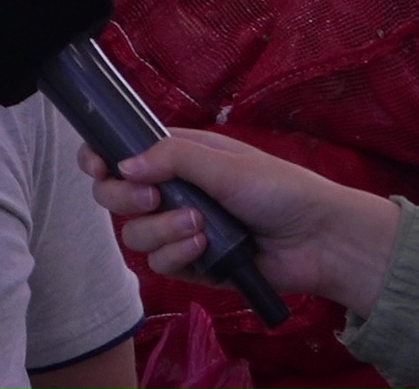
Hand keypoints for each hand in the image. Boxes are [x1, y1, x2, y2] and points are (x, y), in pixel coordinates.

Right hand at [79, 128, 401, 317]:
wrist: (320, 241)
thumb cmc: (280, 189)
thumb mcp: (225, 163)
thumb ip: (172, 158)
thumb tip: (123, 164)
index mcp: (178, 157)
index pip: (122, 154)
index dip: (100, 159)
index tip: (98, 167)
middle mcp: (173, 191)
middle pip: (116, 197)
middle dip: (124, 198)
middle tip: (151, 198)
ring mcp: (181, 229)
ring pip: (135, 235)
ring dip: (162, 231)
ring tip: (200, 226)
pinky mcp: (193, 264)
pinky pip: (161, 265)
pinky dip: (179, 255)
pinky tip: (206, 247)